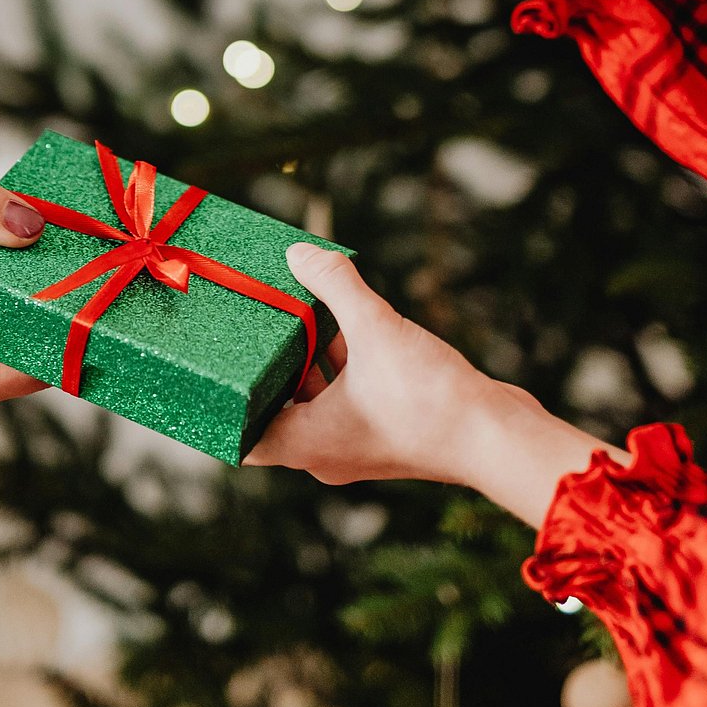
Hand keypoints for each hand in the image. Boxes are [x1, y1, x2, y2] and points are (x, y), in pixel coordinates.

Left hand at [249, 243, 614, 526]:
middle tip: (248, 329)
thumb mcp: (376, 330)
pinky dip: (341, 370)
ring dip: (307, 366)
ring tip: (294, 317)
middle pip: (278, 413)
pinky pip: (349, 400)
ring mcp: (361, 447)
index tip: (208, 374)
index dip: (221, 410)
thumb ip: (335, 287)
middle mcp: (328, 454)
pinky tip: (347, 328)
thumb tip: (299, 252)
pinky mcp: (391, 435)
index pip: (244, 438)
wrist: (498, 438)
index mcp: (308, 445)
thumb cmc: (429, 399)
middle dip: (266, 371)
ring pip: (317, 404)